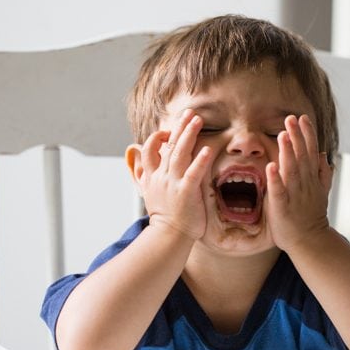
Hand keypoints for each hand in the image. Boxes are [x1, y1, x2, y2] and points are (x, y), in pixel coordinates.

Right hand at [136, 110, 212, 240]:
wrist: (168, 237)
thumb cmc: (165, 218)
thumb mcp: (150, 194)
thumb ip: (146, 177)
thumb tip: (140, 165)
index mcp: (153, 177)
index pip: (149, 150)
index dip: (157, 137)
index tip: (168, 130)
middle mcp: (161, 177)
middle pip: (168, 146)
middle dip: (179, 127)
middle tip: (189, 112)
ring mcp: (172, 184)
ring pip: (179, 153)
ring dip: (188, 135)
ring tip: (198, 120)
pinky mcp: (185, 192)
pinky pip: (193, 173)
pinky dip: (200, 160)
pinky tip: (208, 149)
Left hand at [264, 114, 332, 252]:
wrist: (310, 242)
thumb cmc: (311, 217)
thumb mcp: (321, 193)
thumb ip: (322, 173)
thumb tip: (324, 155)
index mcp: (311, 179)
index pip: (310, 152)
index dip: (307, 135)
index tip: (303, 118)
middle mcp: (304, 184)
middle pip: (301, 157)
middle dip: (297, 137)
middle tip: (291, 118)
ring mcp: (294, 195)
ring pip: (291, 170)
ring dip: (287, 152)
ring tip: (282, 135)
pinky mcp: (282, 207)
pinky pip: (278, 192)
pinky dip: (275, 179)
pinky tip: (271, 166)